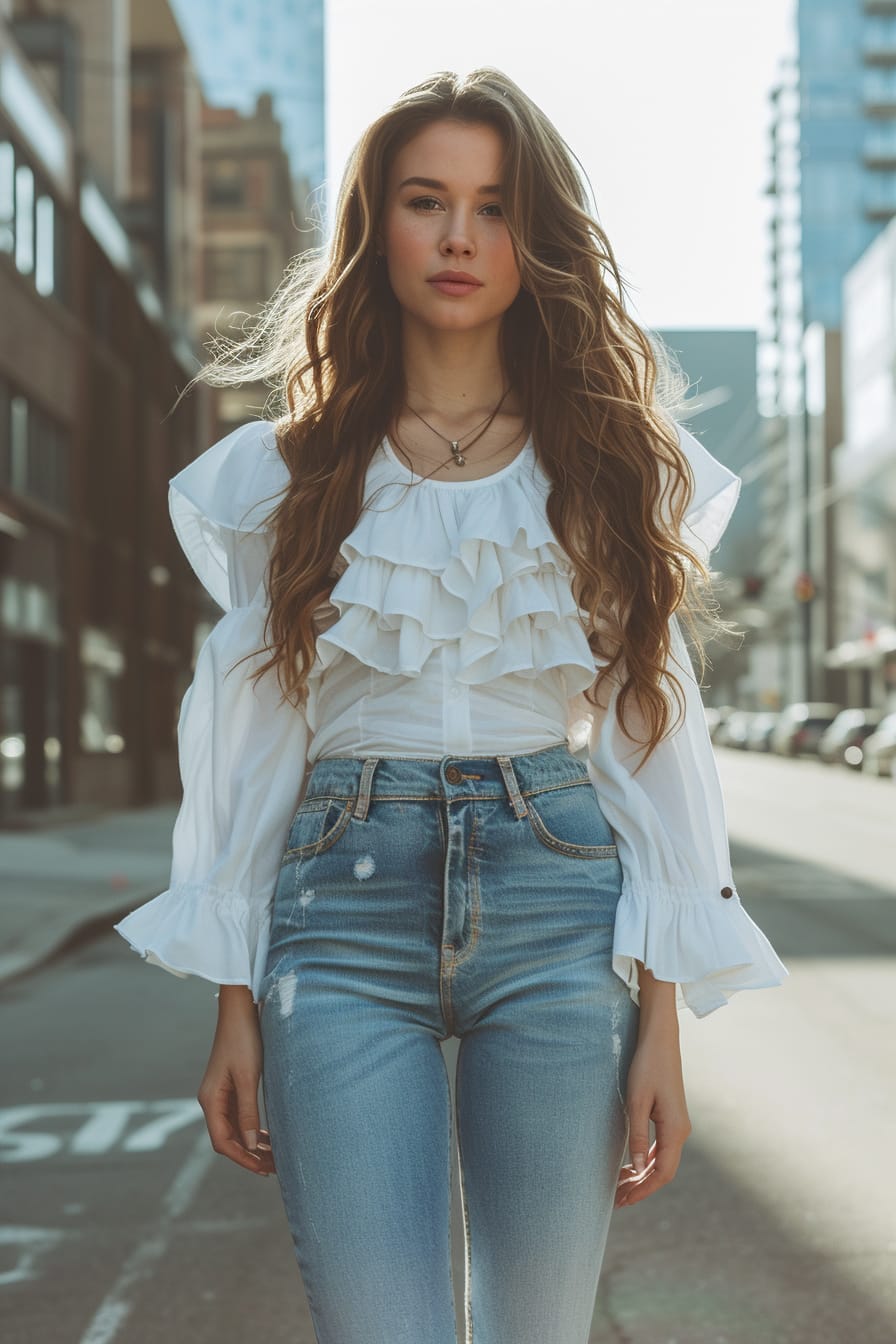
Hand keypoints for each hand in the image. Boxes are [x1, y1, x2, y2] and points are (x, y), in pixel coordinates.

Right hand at [196, 988, 276, 1176]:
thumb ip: (248, 1111)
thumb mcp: (248, 1077)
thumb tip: (250, 1145)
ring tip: (274, 1157)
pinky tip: (268, 1136)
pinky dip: (253, 1129)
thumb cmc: (243, 1040)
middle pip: (228, 1138)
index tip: (262, 1170)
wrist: (241, 1010)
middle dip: (249, 1155)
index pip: (222, 1141)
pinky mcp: (231, 1087)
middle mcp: (212, 1100)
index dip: (242, 1158)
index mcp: (211, 1100)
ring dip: (252, 1144)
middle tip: (274, 1168)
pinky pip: (240, 1116)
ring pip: (235, 1129)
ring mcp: (221, 1094)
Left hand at [614, 1029, 690, 1207]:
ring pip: (662, 1160)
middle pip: (663, 1170)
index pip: (662, 1173)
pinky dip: (646, 1160)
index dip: (643, 1189)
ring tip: (620, 1185)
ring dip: (642, 1174)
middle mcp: (680, 1131)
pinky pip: (661, 1148)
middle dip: (641, 1186)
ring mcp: (677, 1125)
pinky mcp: (671, 1118)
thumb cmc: (647, 1067)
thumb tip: (638, 1167)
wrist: (660, 1041)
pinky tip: (631, 1165)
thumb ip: (638, 1135)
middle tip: (617, 1199)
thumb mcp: (637, 1101)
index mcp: (675, 1130)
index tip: (624, 1200)